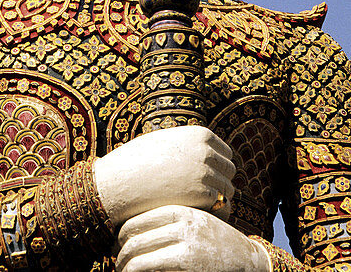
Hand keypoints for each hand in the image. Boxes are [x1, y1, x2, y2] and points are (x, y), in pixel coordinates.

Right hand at [93, 126, 234, 228]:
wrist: (120, 181)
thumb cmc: (139, 162)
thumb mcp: (166, 141)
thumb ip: (187, 145)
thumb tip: (204, 154)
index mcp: (199, 134)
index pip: (225, 153)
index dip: (217, 167)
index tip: (205, 180)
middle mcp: (206, 151)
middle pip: (229, 171)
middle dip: (219, 182)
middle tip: (203, 196)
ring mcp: (206, 172)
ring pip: (227, 190)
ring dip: (217, 199)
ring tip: (199, 207)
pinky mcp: (203, 195)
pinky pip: (222, 206)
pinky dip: (214, 213)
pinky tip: (199, 216)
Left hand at [116, 205, 270, 271]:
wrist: (247, 260)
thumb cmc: (215, 240)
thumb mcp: (194, 219)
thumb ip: (170, 218)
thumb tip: (128, 227)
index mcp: (180, 211)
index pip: (135, 221)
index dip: (120, 236)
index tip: (117, 244)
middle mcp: (182, 228)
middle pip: (133, 241)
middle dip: (120, 255)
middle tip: (117, 262)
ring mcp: (186, 251)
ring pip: (138, 262)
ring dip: (126, 269)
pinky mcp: (188, 269)